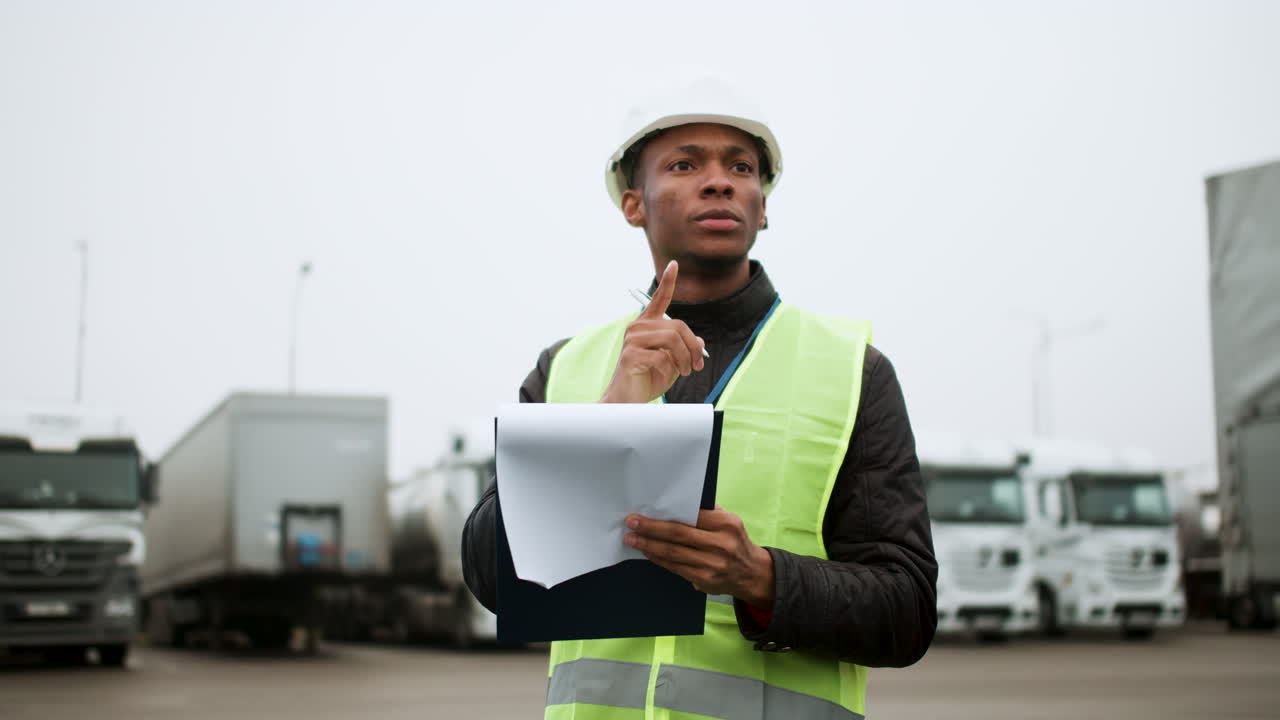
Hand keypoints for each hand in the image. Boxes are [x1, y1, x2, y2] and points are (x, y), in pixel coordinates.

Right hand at [600, 260, 706, 403]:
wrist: (628, 401)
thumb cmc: (648, 380)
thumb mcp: (673, 363)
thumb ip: (684, 349)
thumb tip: (699, 341)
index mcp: (646, 325)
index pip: (659, 299)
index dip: (668, 281)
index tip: (674, 265)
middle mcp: (637, 328)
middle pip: (677, 326)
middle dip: (693, 347)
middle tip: (697, 365)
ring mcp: (632, 340)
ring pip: (673, 339)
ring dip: (685, 358)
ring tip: (686, 372)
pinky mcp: (630, 355)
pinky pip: (663, 356)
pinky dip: (671, 368)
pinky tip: (667, 375)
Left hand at [623, 506, 774, 609]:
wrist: (752, 573)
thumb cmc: (734, 541)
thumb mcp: (730, 521)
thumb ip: (707, 512)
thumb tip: (673, 504)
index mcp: (726, 524)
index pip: (690, 517)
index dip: (663, 516)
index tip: (643, 513)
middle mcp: (721, 544)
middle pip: (678, 535)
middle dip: (651, 529)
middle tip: (631, 524)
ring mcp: (713, 564)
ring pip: (674, 553)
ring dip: (649, 546)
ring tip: (633, 540)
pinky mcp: (705, 580)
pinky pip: (676, 568)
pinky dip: (659, 559)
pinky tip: (648, 552)